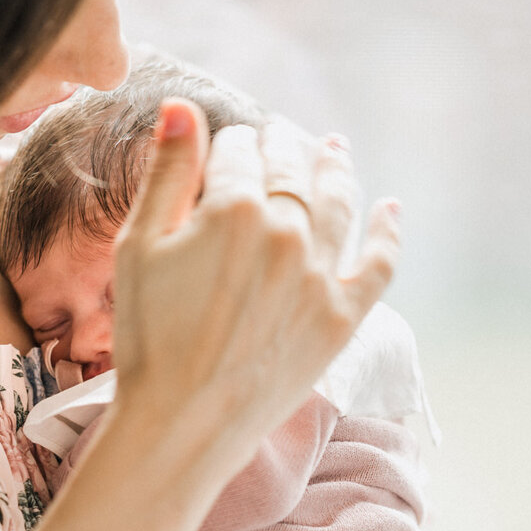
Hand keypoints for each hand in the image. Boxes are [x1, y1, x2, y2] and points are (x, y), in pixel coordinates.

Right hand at [111, 105, 400, 490]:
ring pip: (338, 202)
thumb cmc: (148, 337)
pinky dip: (387, 230)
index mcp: (234, 208)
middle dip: (282, 147)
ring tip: (334, 149)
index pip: (238, 152)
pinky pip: (379, 261)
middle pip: (290, 170)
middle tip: (278, 137)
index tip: (226, 146)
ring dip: (336, 168)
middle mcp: (288, 232)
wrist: (183, 423)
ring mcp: (321, 275)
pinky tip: (390, 208)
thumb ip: (165, 173)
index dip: (228, 145)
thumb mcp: (139, 247)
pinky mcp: (342, 317)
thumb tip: (182, 107)